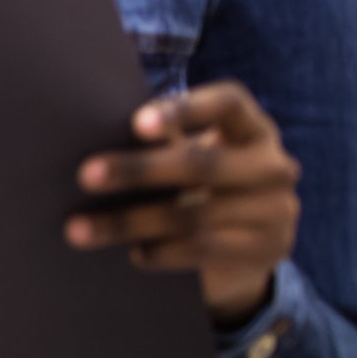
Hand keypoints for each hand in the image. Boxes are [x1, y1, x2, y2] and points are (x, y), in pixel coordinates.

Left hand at [69, 82, 300, 325]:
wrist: (248, 248)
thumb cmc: (201, 185)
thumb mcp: (193, 156)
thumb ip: (161, 142)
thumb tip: (91, 135)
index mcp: (253, 128)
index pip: (228, 104)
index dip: (184, 110)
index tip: (136, 123)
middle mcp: (272, 165)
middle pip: (203, 163)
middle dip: (138, 170)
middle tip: (85, 176)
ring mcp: (276, 210)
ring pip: (194, 215)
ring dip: (131, 222)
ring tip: (80, 229)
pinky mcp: (267, 250)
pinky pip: (204, 249)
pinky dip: (161, 252)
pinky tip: (131, 253)